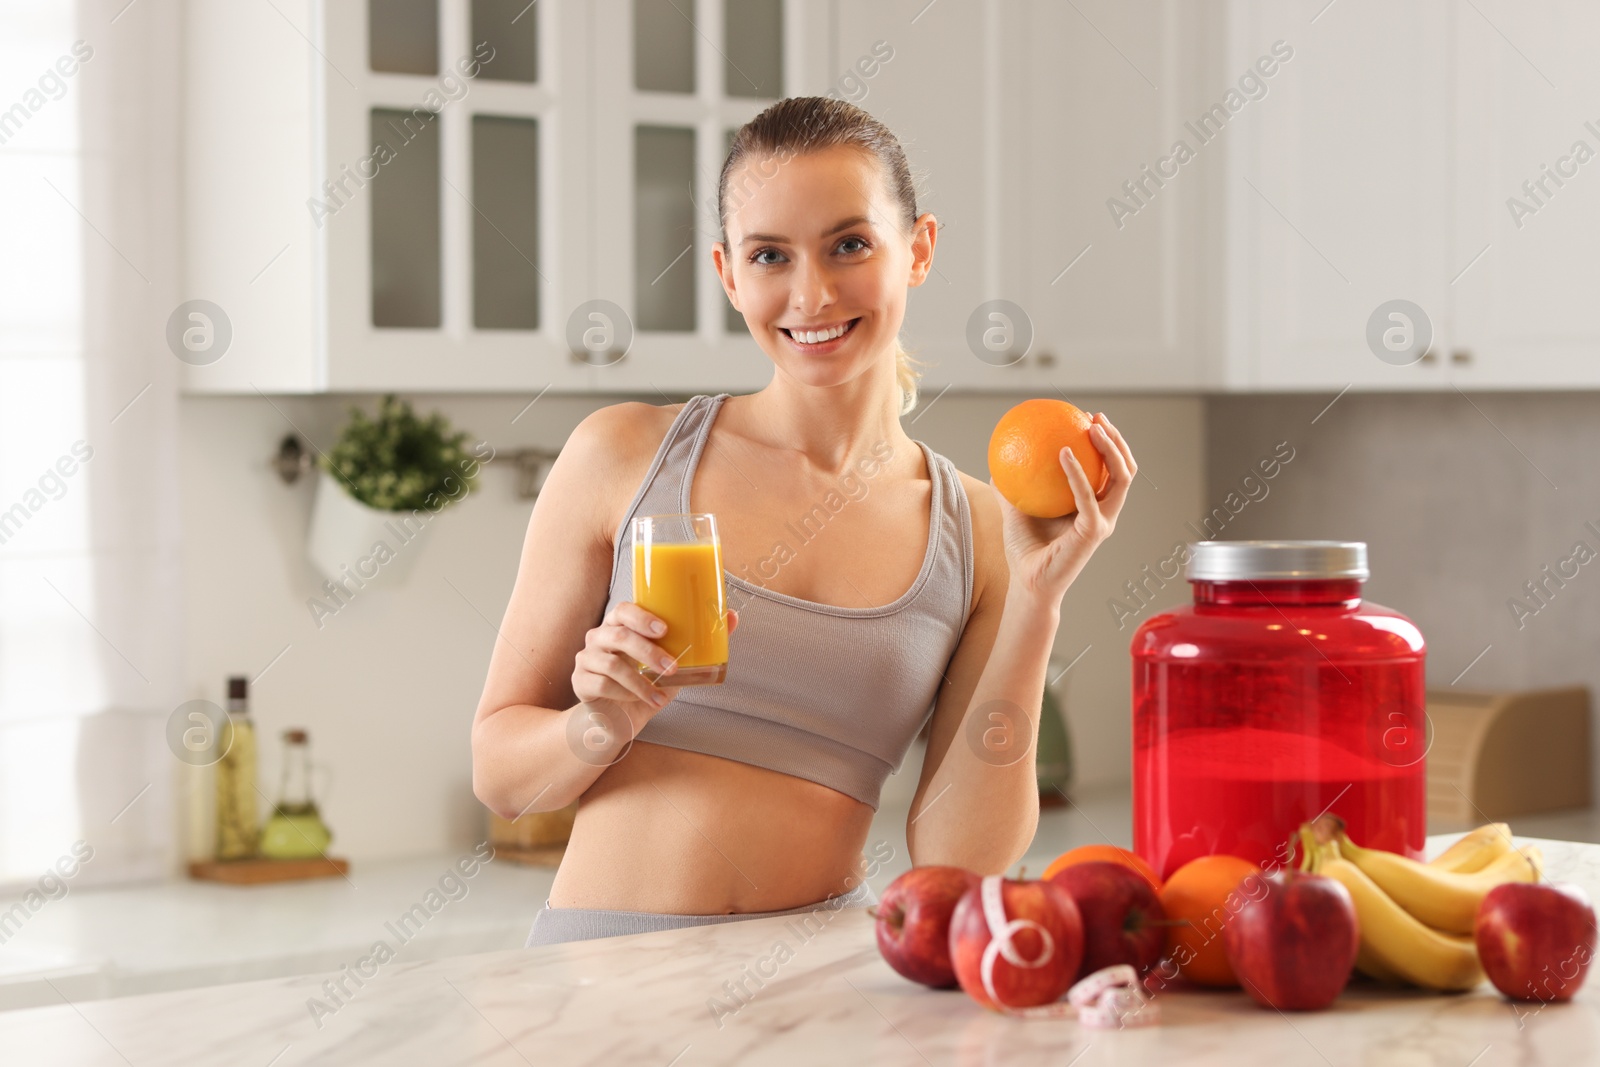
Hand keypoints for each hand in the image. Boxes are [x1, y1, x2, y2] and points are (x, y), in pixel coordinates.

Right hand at [571, 601, 740, 735]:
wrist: (619, 718)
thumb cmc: (647, 683)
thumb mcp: (676, 663)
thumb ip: (700, 641)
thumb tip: (732, 617)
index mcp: (620, 625)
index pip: (624, 610)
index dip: (642, 617)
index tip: (665, 629)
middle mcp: (599, 637)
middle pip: (618, 635)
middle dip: (648, 652)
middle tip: (672, 667)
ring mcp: (586, 659)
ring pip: (611, 664)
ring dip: (641, 682)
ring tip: (661, 696)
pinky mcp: (580, 683)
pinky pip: (601, 685)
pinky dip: (626, 695)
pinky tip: (642, 702)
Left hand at [989, 412, 1136, 604]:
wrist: (1027, 583)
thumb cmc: (1025, 550)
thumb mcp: (1016, 511)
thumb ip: (1012, 488)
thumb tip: (997, 464)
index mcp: (1093, 507)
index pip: (1109, 470)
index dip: (1106, 443)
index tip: (1087, 419)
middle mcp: (1104, 513)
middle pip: (1125, 469)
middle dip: (1116, 439)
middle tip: (1096, 418)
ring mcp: (1102, 523)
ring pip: (1121, 478)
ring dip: (1110, 449)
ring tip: (1092, 428)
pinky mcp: (1093, 533)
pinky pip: (1088, 496)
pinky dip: (1078, 473)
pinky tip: (1063, 453)